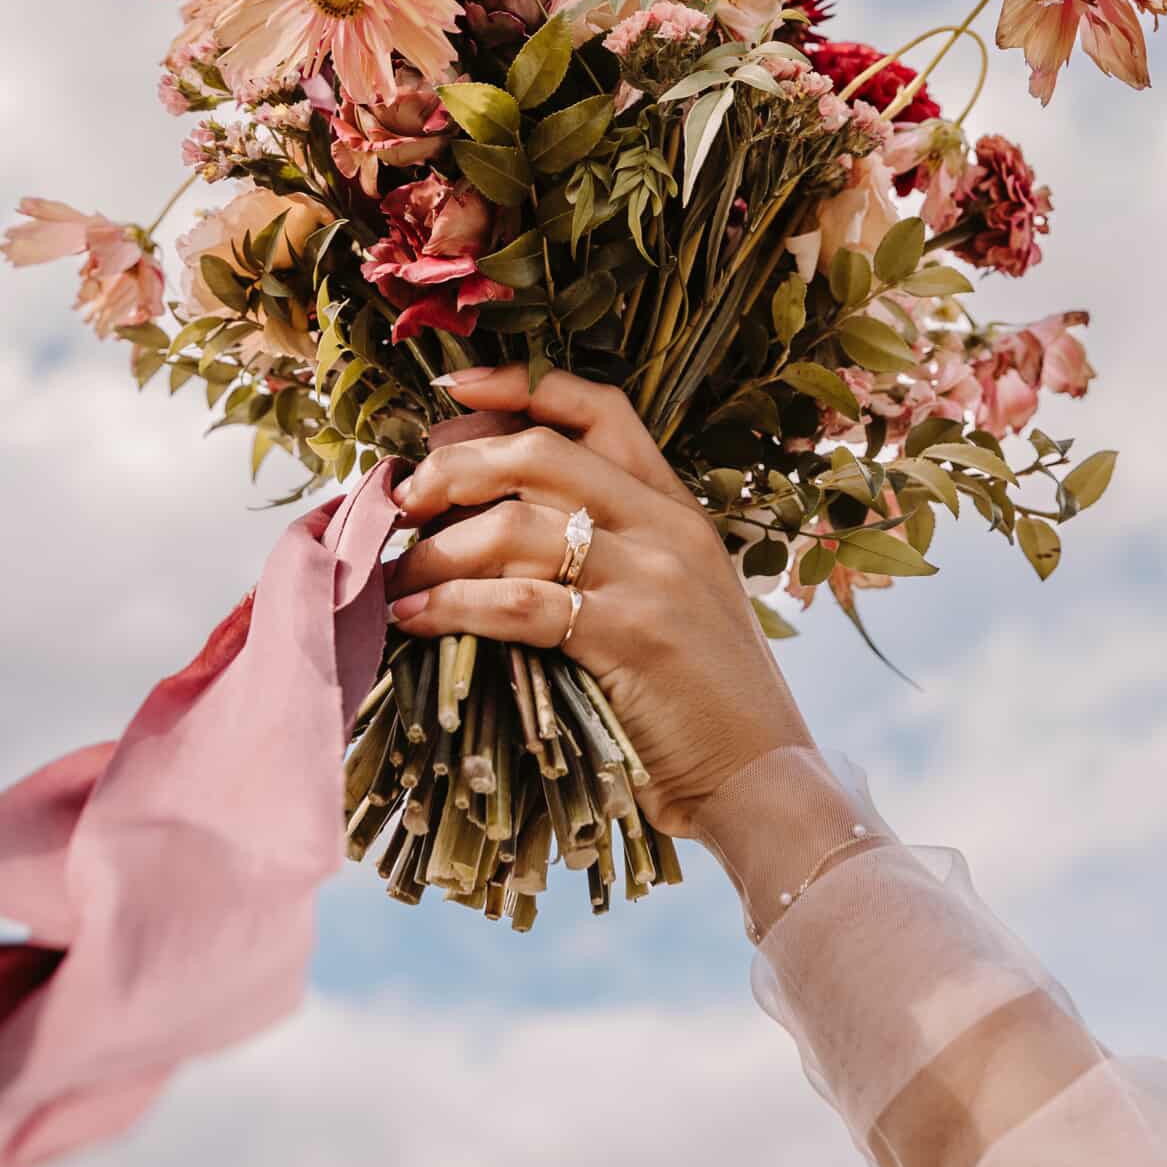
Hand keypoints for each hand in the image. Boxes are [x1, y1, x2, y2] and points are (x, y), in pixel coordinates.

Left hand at [385, 365, 811, 834]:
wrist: (766, 781)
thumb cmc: (702, 701)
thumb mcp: (672, 598)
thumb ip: (607, 550)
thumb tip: (487, 524)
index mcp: (675, 507)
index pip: (598, 407)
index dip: (520, 384)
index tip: (451, 389)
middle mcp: (665, 526)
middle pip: (538, 453)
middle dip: (453, 470)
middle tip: (404, 504)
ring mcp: (651, 577)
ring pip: (514, 527)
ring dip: (437, 551)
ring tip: (399, 579)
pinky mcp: (629, 636)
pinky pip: (518, 602)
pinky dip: (452, 605)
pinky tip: (417, 620)